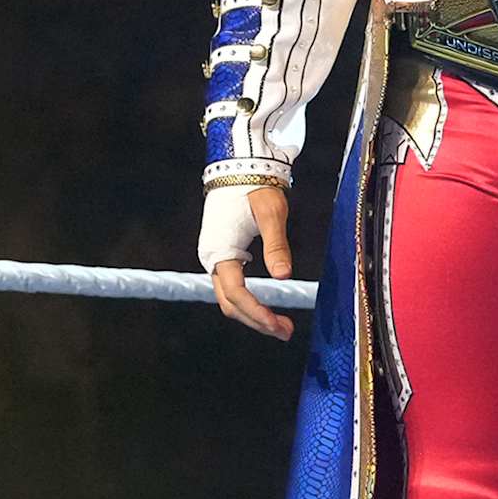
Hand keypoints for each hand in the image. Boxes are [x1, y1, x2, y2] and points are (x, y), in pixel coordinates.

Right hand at [211, 185, 295, 340]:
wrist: (238, 166)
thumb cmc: (255, 187)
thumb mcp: (272, 214)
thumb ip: (276, 246)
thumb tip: (284, 276)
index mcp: (220, 250)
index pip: (236, 294)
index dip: (257, 313)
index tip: (279, 325)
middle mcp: (212, 257)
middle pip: (230, 303)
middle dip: (257, 320)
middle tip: (286, 332)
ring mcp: (215, 255)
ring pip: (229, 297)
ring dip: (253, 313)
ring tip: (280, 325)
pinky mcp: (222, 252)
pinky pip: (231, 286)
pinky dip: (249, 300)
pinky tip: (267, 305)